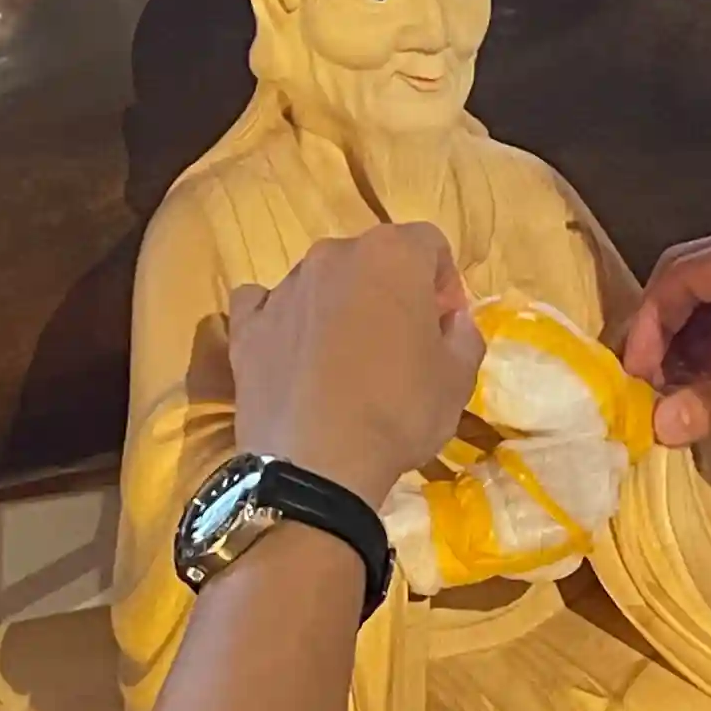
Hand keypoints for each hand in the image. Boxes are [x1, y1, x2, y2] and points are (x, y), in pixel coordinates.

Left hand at [228, 224, 484, 507]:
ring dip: (338, 309)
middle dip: (389, 293)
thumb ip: (463, 335)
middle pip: (371, 261)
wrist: (316, 465)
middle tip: (399, 346)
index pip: (429, 244)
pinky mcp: (246, 326)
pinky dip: (282, 323)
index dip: (443, 283)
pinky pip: (265, 307)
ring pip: (320, 284)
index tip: (444, 325)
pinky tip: (293, 355)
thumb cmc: (399, 414)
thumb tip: (451, 321)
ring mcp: (283, 288)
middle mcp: (332, 256)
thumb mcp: (458, 381)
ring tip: (345, 364)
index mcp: (392, 255)